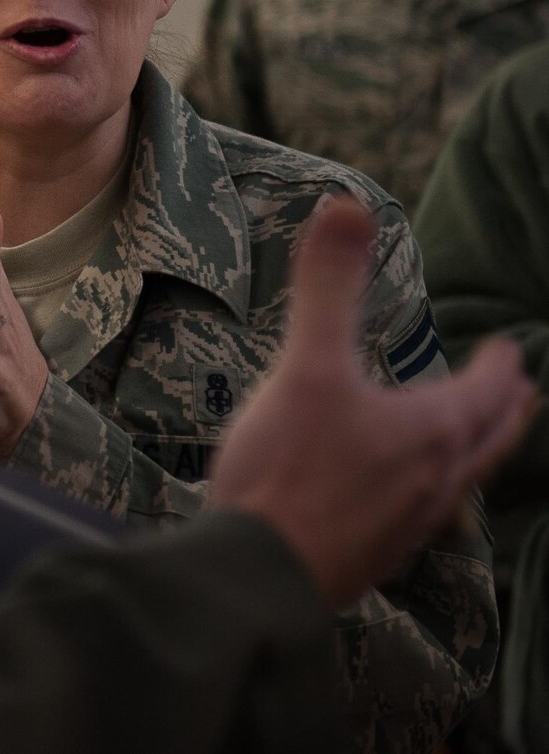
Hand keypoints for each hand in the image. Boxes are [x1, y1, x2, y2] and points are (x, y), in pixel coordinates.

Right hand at [210, 197, 537, 608]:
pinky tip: (400, 491)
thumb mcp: (307, 366)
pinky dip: (431, 485)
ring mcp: (406, 524)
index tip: (511, 346)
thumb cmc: (288, 468)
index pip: (488, 392)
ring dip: (475, 450)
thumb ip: (329, 287)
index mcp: (431, 432)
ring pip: (460, 480)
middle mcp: (434, 481)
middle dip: (505, 412)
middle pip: (489, 442)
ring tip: (469, 437)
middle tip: (519, 392)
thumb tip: (345, 205)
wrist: (256, 571)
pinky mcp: (372, 552)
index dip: (502, 365)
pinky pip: (422, 510)